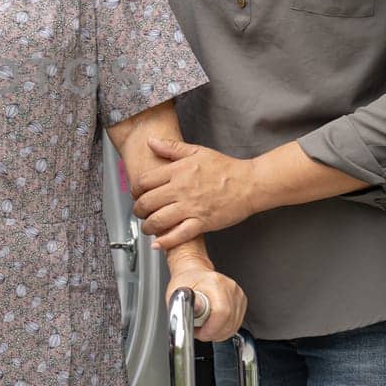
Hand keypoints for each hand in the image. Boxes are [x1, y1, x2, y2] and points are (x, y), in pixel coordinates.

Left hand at [133, 138, 259, 250]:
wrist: (250, 184)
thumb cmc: (226, 168)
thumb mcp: (197, 152)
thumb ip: (171, 148)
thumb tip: (151, 142)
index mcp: (178, 171)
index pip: (144, 182)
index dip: (135, 190)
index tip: (137, 194)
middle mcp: (182, 189)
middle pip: (147, 202)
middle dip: (138, 210)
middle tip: (140, 212)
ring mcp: (191, 207)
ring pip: (158, 220)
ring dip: (148, 227)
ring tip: (148, 227)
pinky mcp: (202, 222)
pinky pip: (178, 235)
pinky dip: (165, 241)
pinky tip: (158, 243)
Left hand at [166, 244, 246, 341]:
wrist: (195, 272)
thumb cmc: (186, 281)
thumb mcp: (177, 292)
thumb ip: (183, 304)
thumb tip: (191, 314)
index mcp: (214, 283)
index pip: (222, 312)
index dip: (211, 329)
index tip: (201, 333)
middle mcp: (230, 287)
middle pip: (230, 321)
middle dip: (214, 333)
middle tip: (200, 332)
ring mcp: (237, 294)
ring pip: (234, 325)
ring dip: (219, 333)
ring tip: (206, 328)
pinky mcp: (241, 301)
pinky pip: (236, 323)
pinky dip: (226, 329)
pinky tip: (215, 325)